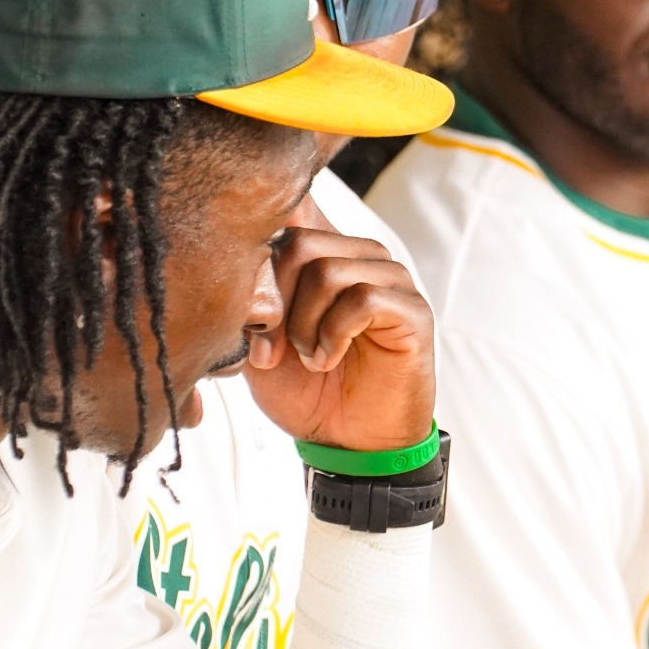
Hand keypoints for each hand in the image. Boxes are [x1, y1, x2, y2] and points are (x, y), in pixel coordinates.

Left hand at [241, 199, 434, 452]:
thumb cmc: (306, 388)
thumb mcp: (259, 341)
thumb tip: (237, 259)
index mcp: (324, 253)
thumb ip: (249, 299)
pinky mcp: (412, 309)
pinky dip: (334, 335)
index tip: (246, 295)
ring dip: (303, 324)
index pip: (294, 206)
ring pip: (328, 271)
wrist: (348, 442)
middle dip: (274, 301)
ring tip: (308, 356)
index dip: (261, 236)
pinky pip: (364, 299)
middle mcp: (359, 255)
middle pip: (299, 242)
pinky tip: (328, 358)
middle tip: (271, 348)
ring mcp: (390, 278)